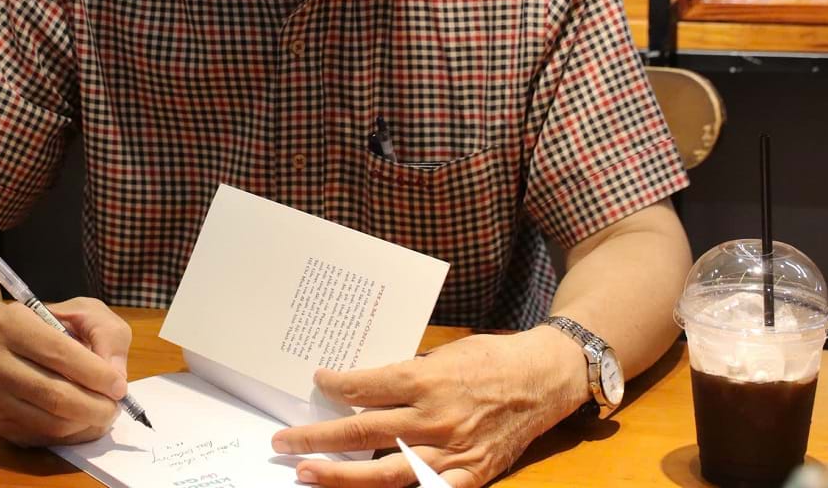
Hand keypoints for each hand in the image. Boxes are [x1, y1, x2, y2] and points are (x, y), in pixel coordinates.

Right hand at [0, 296, 132, 446]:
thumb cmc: (47, 325)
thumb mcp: (81, 312)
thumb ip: (104, 334)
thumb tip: (116, 376)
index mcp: (10, 324)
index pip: (59, 353)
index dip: (95, 373)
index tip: (120, 386)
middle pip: (54, 395)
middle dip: (95, 406)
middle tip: (116, 407)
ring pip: (51, 423)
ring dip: (87, 423)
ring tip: (103, 412)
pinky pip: (45, 438)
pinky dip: (73, 435)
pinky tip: (84, 420)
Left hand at [269, 329, 586, 486]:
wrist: (543, 378)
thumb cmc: (491, 358)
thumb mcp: (444, 353)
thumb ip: (406, 374)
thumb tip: (363, 386)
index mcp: (425, 380)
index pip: (363, 388)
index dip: (334, 387)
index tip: (317, 383)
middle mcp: (433, 418)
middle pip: (362, 434)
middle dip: (317, 438)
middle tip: (284, 441)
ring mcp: (451, 451)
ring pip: (384, 473)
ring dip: (341, 476)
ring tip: (307, 474)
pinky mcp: (470, 474)